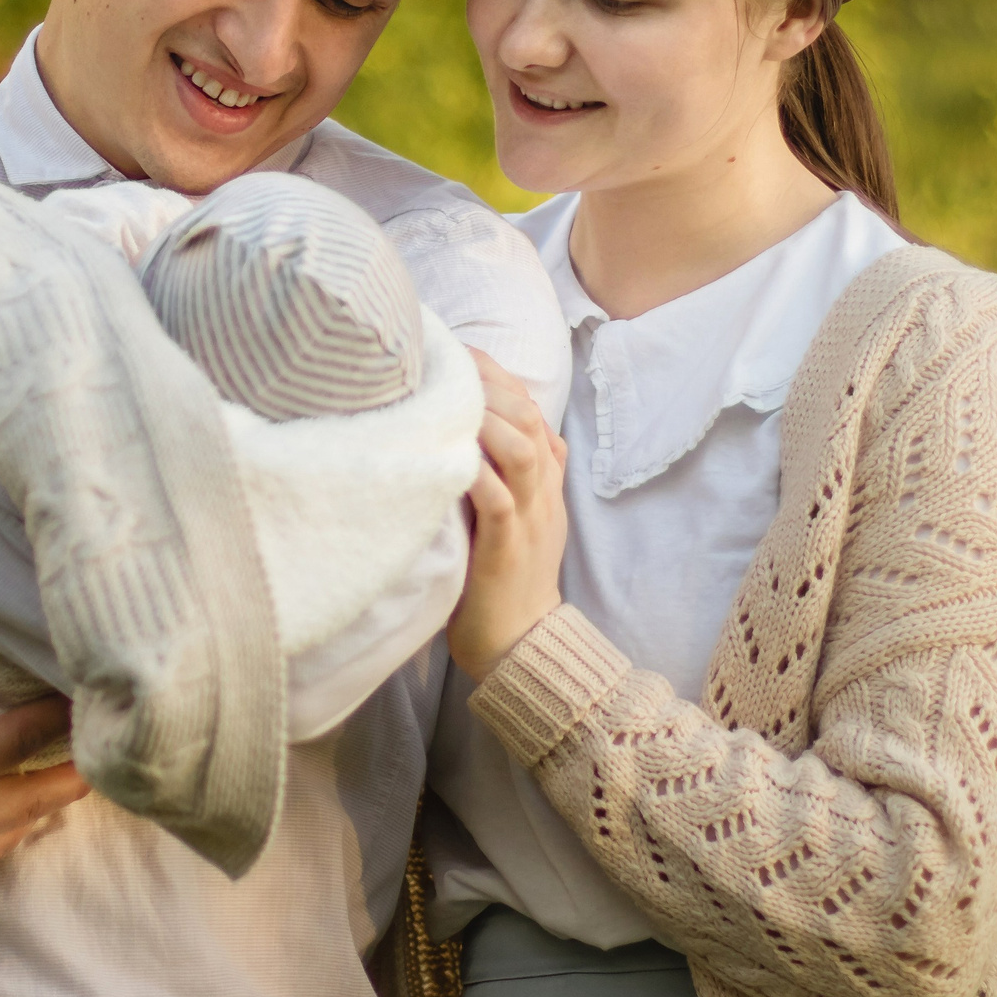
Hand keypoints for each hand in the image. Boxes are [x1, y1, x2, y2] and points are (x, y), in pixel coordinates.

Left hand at [447, 350, 569, 681]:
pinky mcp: (508, 549)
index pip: (532, 412)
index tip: (462, 352)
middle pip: (531, 420)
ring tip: (452, 395)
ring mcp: (530, 520)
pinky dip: (478, 472)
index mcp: (544, 483)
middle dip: (492, 383)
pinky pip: (500, 500)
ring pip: (523, 451)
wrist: (521, 644)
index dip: (500, 378)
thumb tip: (455, 435)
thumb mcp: (508, 517)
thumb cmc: (501, 580)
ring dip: (488, 419)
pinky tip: (452, 452)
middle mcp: (543, 494)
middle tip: (451, 358)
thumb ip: (496, 477)